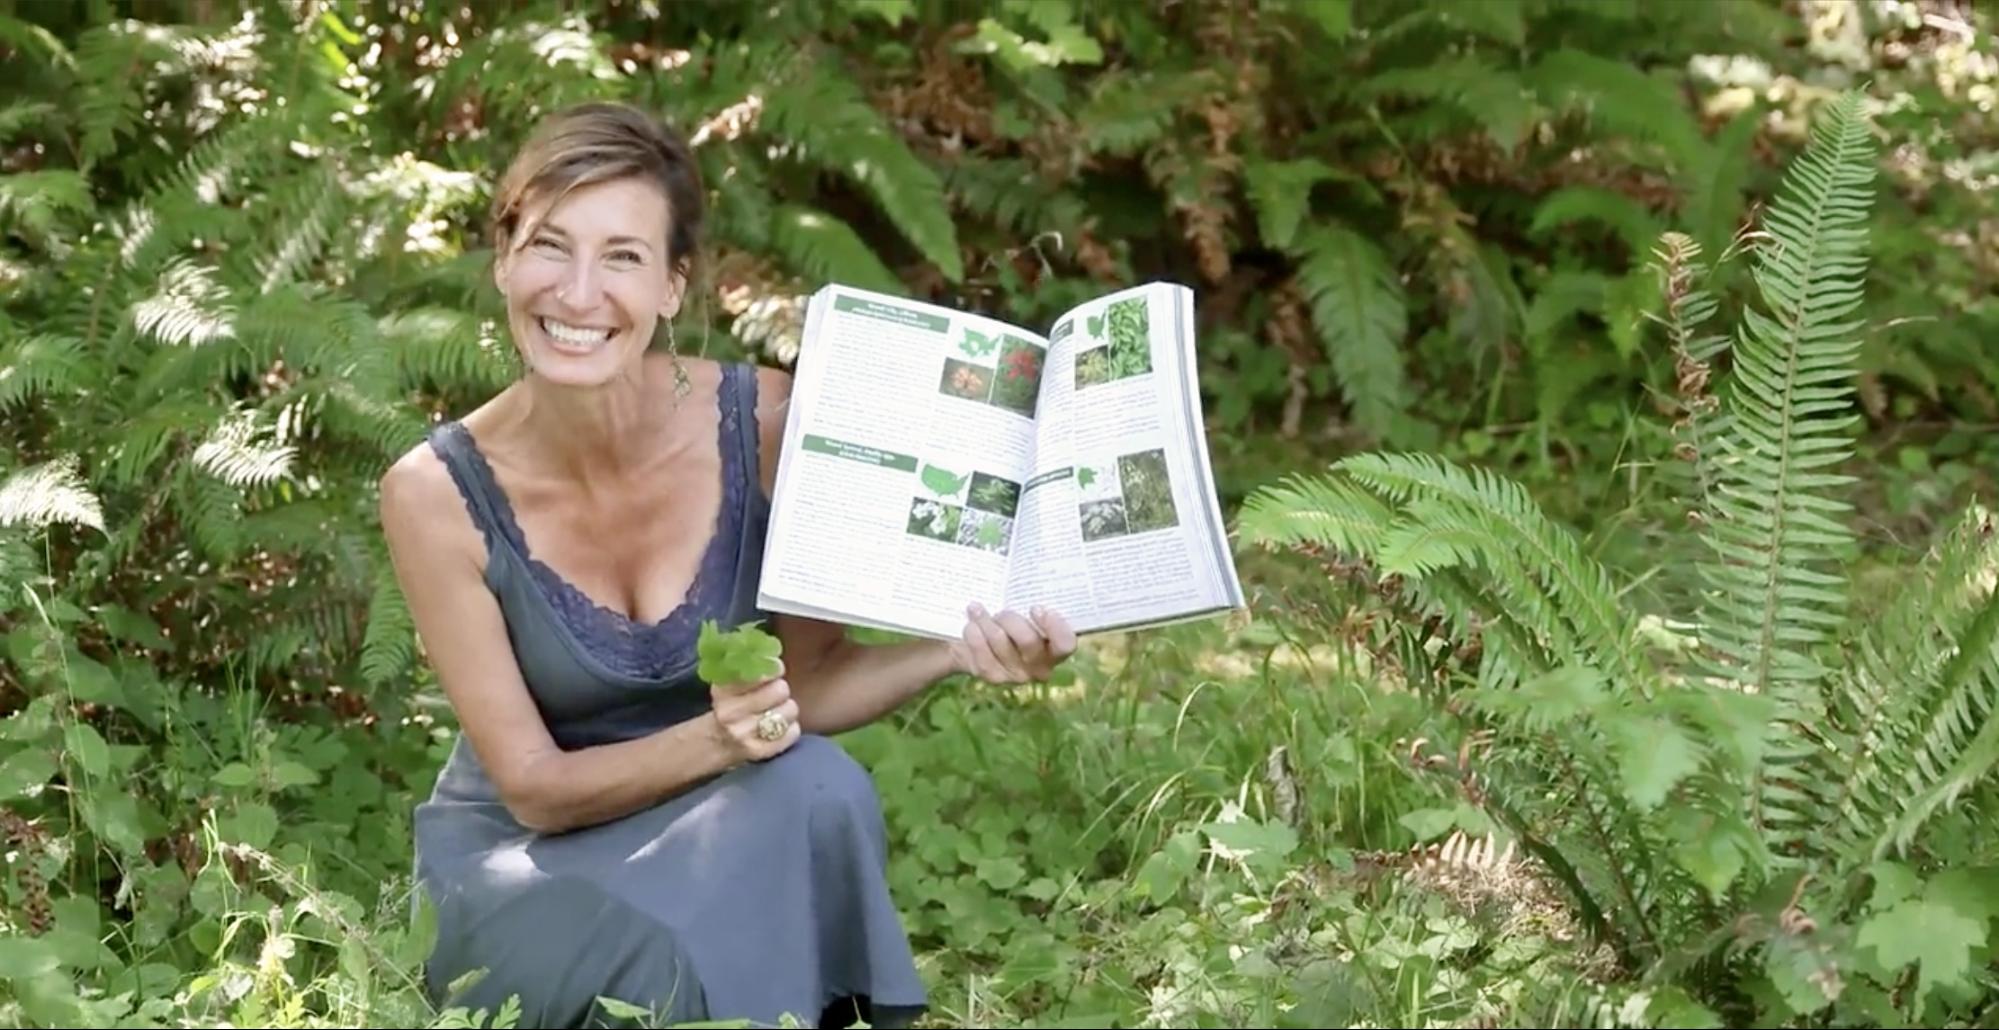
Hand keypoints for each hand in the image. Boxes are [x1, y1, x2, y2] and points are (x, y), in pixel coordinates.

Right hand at [708, 663, 799, 765]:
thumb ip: (748, 667)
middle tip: (776, 694)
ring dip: (788, 709)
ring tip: (776, 712)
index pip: (758, 672)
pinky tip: (780, 729)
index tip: (776, 669)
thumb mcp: (729, 684)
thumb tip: (772, 652)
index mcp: (722, 690)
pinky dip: (791, 729)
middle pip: (780, 690)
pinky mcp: (759, 751)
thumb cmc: (729, 706)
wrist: (714, 743)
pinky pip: (792, 733)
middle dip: (781, 690)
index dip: (773, 669)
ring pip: (789, 710)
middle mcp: (730, 712)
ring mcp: (744, 734)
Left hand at [950, 603, 1076, 683]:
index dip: (1054, 627)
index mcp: (1055, 647)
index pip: (1066, 644)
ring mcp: (1016, 675)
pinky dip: (974, 634)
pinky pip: (982, 654)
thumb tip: (1025, 563)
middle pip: (1028, 641)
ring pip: (1001, 643)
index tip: (1036, 607)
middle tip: (1001, 611)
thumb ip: (1030, 598)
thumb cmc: (1008, 618)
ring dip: (986, 621)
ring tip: (976, 608)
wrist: (976, 641)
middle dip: (1010, 619)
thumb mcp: (1022, 608)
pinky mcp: (993, 677)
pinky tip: (970, 624)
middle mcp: (1040, 666)